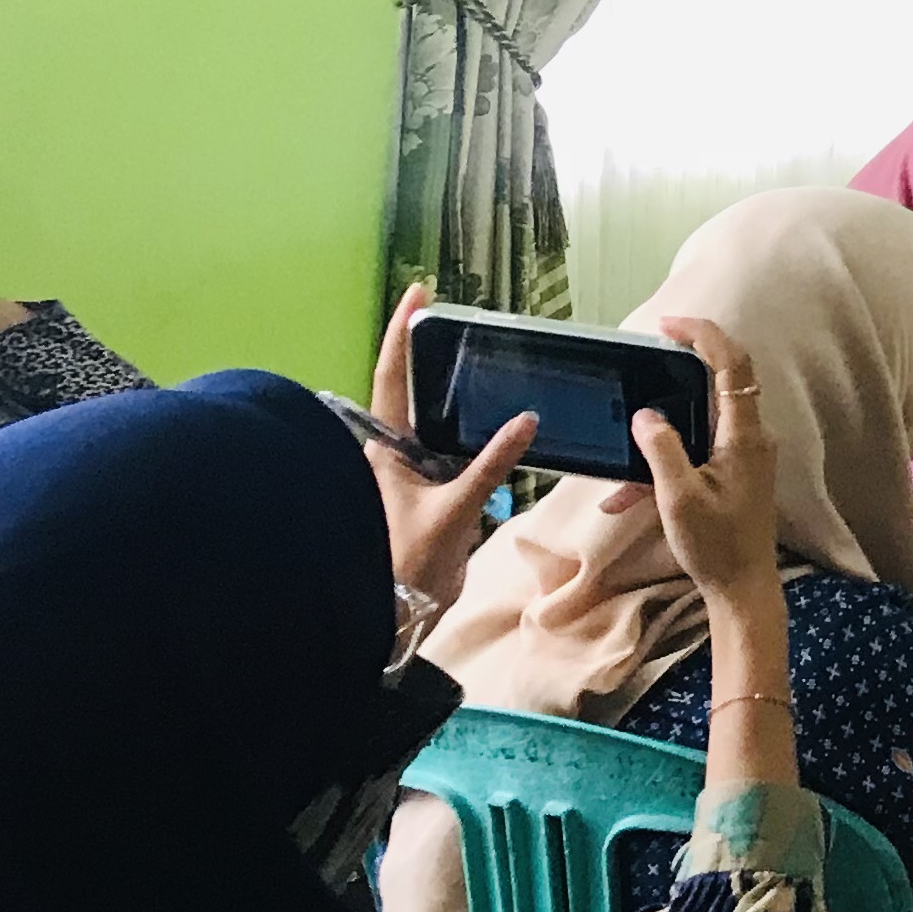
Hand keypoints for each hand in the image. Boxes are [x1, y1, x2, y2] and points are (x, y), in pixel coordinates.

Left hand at [365, 281, 530, 612]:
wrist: (401, 614)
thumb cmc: (410, 563)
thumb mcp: (455, 509)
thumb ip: (491, 464)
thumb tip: (527, 420)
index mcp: (385, 451)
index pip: (390, 380)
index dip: (401, 336)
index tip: (418, 297)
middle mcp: (394, 456)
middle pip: (410, 393)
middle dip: (428, 355)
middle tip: (455, 321)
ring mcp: (413, 475)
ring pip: (436, 422)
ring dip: (455, 395)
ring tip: (483, 363)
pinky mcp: (435, 495)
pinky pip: (458, 451)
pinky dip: (478, 433)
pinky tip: (505, 425)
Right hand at [637, 315, 781, 621]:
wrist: (743, 588)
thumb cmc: (716, 545)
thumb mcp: (678, 497)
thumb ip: (661, 450)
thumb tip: (646, 414)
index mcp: (744, 435)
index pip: (733, 365)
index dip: (704, 335)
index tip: (667, 324)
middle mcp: (752, 437)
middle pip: (722, 382)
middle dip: (683, 365)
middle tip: (648, 354)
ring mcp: (745, 455)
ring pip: (700, 422)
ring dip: (661, 433)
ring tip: (622, 459)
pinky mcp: (734, 473)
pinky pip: (696, 451)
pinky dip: (662, 465)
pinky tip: (624, 497)